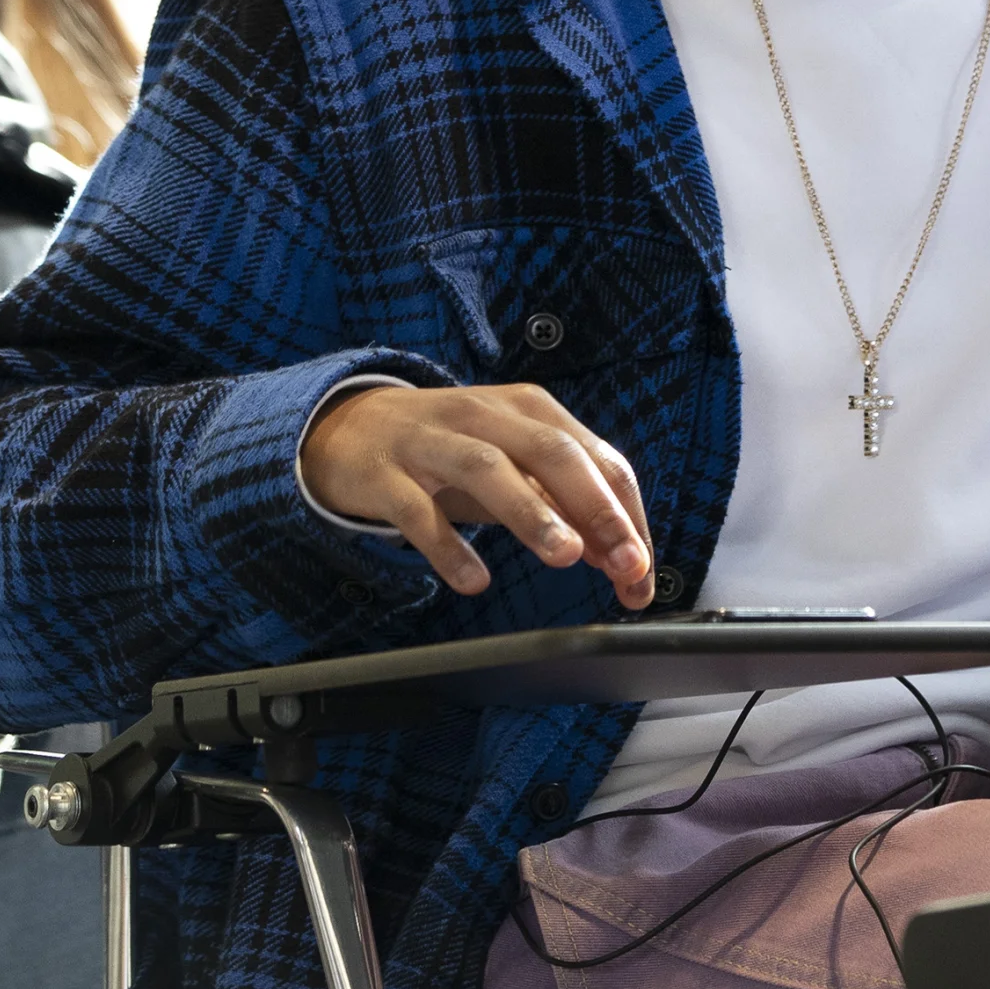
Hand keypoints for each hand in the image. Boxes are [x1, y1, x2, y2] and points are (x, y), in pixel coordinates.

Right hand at [299, 383, 654, 609]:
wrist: (347, 427)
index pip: (596, 457)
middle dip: (596, 509)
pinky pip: (418, 509)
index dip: (626, 515)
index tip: (642, 570)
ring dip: (533, 511)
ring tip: (565, 556)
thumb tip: (615, 550)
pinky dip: (448, 545)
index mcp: (528, 410)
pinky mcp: (385, 473)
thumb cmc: (447, 449)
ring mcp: (432, 440)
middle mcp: (485, 415)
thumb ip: (560, 500)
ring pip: (489, 468)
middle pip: (552, 452)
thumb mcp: (510, 465)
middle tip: (623, 563)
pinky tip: (472, 579)